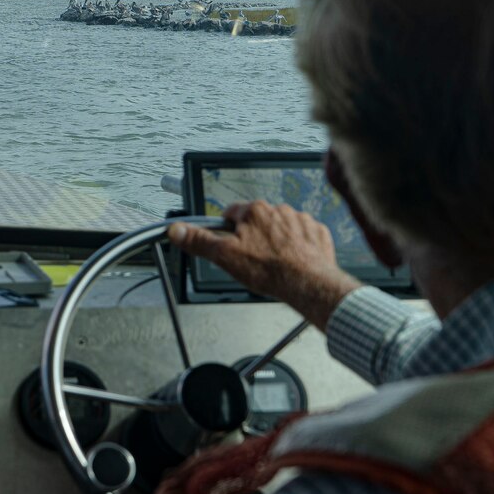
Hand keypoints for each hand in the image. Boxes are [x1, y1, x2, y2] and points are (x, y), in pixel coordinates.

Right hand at [168, 201, 361, 328]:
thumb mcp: (225, 257)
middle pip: (257, 220)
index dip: (226, 230)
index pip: (231, 213)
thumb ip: (200, 241)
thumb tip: (177, 230)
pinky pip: (303, 236)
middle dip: (252, 237)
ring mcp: (300, 221)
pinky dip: (297, 247)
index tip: (229, 243)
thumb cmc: (270, 271)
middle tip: (251, 259)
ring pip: (281, 228)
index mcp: (254, 212)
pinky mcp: (316, 233)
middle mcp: (279, 210)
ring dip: (276, 241)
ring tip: (273, 263)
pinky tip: (292, 262)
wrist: (308, 284)